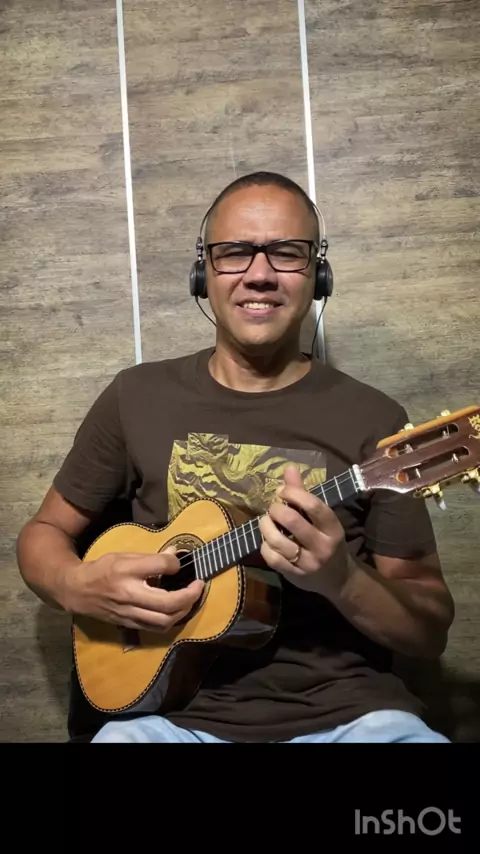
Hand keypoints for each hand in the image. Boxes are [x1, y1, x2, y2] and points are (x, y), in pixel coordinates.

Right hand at [67, 546, 204, 631]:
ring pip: (164, 621)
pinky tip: (177, 611)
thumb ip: (150, 557)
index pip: (159, 566)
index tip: (179, 562)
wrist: (77, 591)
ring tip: (190, 599)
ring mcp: (129, 613)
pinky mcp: (129, 624)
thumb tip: (176, 555)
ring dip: (183, 611)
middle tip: (198, 585)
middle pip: (166, 603)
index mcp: (125, 571)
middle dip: (189, 595)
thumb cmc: (102, 569)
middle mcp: (128, 594)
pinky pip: (156, 628)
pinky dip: (171, 620)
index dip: (174, 563)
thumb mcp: (123, 556)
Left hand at [258, 465, 348, 596]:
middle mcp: (322, 546)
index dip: (294, 493)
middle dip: (276, 509)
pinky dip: (264, 545)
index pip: (314, 506)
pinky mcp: (294, 575)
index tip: (282, 491)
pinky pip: (272, 557)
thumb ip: (304, 494)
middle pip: (292, 521)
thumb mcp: (322, 519)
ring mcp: (308, 563)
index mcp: (333, 528)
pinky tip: (267, 540)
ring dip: (266, 526)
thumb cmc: (327, 541)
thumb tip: (289, 468)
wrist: (338, 580)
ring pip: (278, 540)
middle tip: (273, 507)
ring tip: (266, 521)